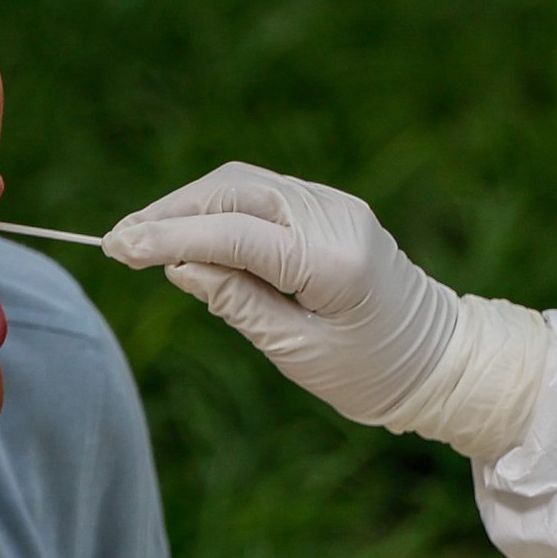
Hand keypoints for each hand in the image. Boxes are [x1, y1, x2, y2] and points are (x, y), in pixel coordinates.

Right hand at [107, 164, 551, 460]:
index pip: (233, 234)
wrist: (439, 360)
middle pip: (232, 192)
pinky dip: (218, 208)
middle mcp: (334, 217)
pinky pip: (262, 195)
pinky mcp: (330, 208)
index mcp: (332, 261)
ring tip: (140, 237)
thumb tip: (178, 264)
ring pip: (243, 185)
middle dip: (169, 212)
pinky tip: (187, 233)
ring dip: (188, 205)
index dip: (168, 237)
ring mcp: (335, 205)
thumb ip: (236, 302)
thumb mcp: (297, 352)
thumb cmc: (371, 372)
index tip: (116, 248)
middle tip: (117, 241)